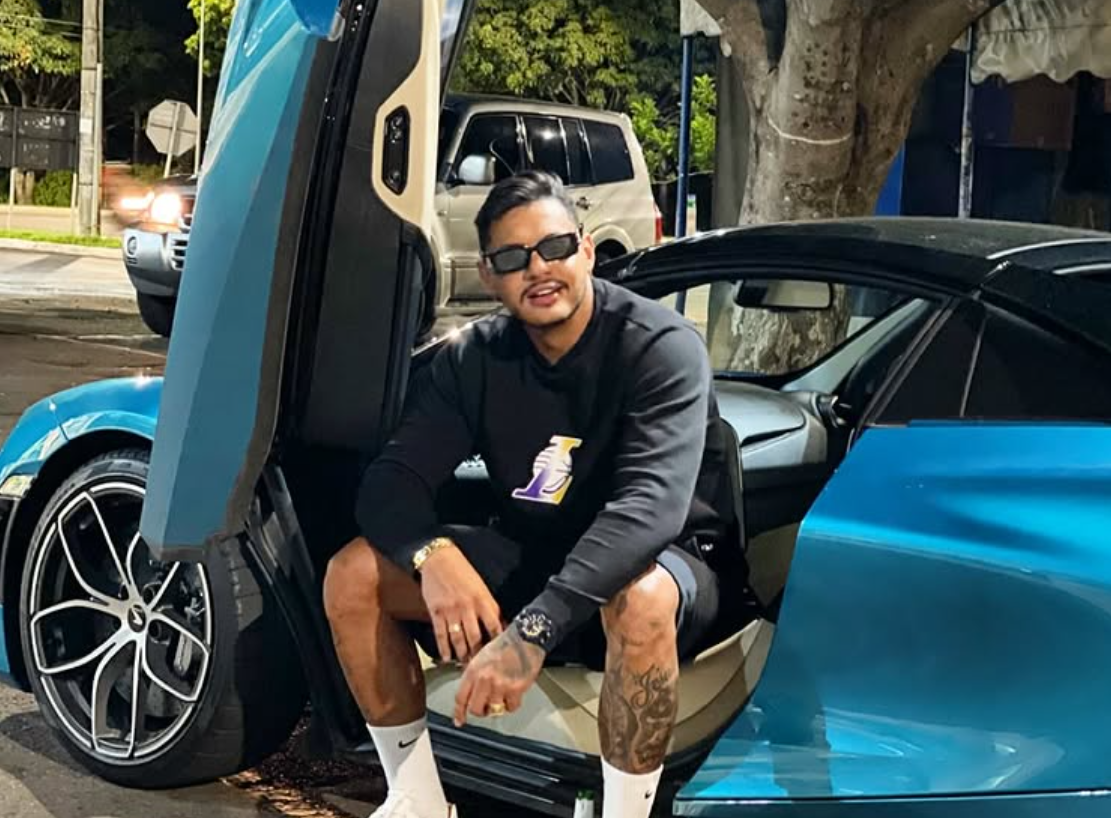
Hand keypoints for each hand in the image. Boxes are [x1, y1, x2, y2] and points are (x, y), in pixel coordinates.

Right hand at [419, 545, 501, 662]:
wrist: (439, 559)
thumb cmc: (462, 572)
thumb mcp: (481, 587)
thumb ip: (488, 606)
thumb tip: (498, 625)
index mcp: (482, 599)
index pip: (494, 626)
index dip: (497, 642)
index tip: (498, 654)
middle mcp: (468, 606)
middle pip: (475, 638)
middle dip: (478, 655)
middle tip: (480, 667)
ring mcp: (451, 610)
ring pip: (458, 639)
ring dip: (462, 655)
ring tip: (465, 665)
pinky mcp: (436, 611)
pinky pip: (441, 634)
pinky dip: (444, 648)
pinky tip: (447, 657)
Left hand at [454, 627, 544, 726]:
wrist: (526, 638)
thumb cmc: (505, 644)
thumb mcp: (482, 656)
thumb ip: (474, 675)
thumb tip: (470, 692)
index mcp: (473, 670)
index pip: (461, 697)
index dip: (459, 712)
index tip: (460, 721)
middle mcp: (484, 679)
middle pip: (475, 708)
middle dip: (481, 711)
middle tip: (487, 707)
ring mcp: (500, 685)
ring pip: (493, 711)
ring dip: (498, 707)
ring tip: (503, 697)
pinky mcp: (515, 689)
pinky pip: (511, 707)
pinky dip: (512, 704)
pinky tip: (514, 695)